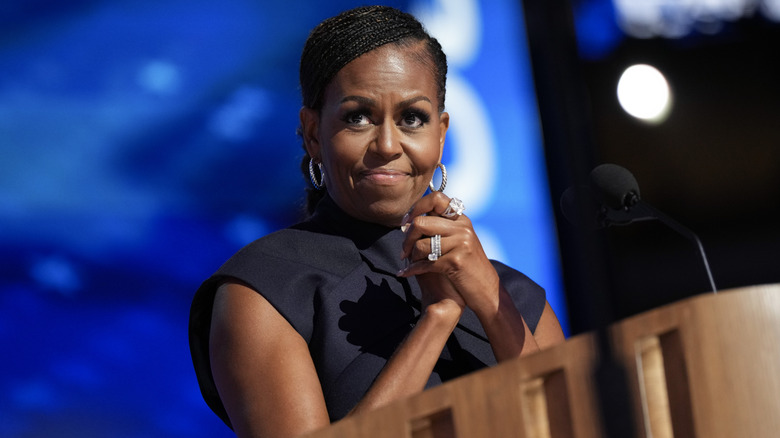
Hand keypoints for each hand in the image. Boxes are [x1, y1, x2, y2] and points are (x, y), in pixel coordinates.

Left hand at [397, 192, 500, 316]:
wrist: (486, 289)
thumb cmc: (466, 266)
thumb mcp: (458, 241)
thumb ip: (440, 228)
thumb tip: (408, 222)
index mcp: (461, 219)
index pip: (436, 198)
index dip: (416, 207)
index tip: (406, 221)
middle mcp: (462, 228)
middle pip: (420, 223)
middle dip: (406, 238)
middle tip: (403, 250)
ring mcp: (461, 244)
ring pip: (420, 245)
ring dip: (410, 256)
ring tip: (408, 262)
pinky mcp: (456, 262)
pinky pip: (425, 263)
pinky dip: (412, 270)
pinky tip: (405, 273)